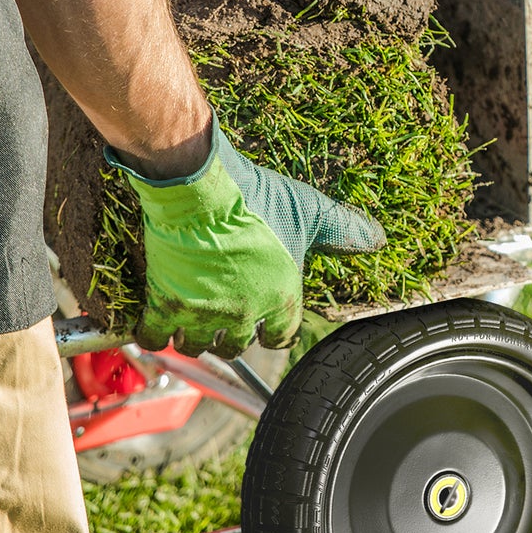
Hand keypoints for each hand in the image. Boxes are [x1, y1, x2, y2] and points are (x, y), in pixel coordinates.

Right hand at [106, 115, 385, 357]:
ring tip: (194, 320)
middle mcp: (243, 314)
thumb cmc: (256, 197)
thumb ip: (343, 231)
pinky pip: (154, 338)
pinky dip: (154, 336)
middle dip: (232, 335)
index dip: (273, 330)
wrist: (199, 187)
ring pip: (197, 345)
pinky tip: (157, 326)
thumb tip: (376, 240)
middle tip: (225, 317)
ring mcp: (202, 313)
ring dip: (196, 337)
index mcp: (281, 299)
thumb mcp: (309, 211)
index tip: (265, 324)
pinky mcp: (164, 303)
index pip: (281, 337)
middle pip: (235, 346)